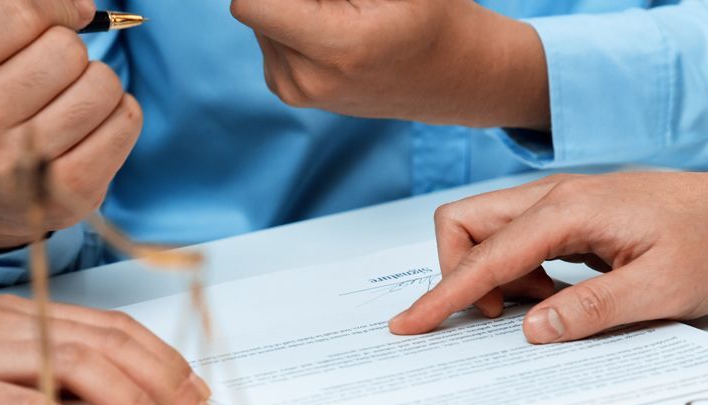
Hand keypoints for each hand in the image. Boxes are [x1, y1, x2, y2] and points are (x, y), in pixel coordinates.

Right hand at [0, 0, 141, 247]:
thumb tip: (74, 4)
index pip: (13, 13)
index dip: (52, 5)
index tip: (64, 15)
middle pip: (65, 50)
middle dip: (70, 50)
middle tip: (51, 73)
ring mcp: (20, 167)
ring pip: (101, 84)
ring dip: (97, 81)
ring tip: (70, 99)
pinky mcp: (68, 192)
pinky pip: (125, 119)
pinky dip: (118, 112)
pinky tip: (90, 124)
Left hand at [230, 0, 547, 127]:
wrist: (456, 78)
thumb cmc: (436, 16)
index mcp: (335, 47)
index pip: (251, 3)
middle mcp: (308, 79)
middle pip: (258, 5)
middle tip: (346, 2)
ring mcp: (297, 91)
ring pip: (260, 19)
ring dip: (291, 4)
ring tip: (345, 12)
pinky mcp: (291, 92)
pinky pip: (267, 36)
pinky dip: (291, 21)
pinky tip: (334, 26)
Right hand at [390, 163, 707, 341]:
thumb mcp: (662, 290)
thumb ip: (593, 309)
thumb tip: (532, 329)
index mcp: (572, 210)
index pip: (487, 255)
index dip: (444, 295)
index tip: (409, 326)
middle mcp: (558, 197)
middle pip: (466, 224)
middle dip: (458, 274)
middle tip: (493, 322)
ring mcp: (563, 203)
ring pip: (488, 231)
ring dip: (494, 278)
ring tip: (542, 312)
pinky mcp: (572, 216)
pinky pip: (519, 241)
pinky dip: (519, 274)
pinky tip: (555, 299)